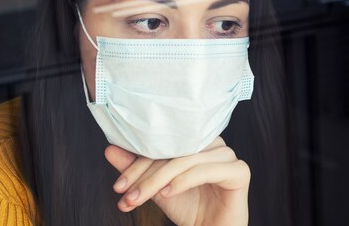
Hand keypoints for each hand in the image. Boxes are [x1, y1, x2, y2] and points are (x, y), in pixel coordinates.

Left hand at [104, 137, 249, 225]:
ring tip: (141, 197)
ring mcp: (228, 155)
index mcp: (195, 140)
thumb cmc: (189, 208)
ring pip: (186, 161)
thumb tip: (109, 150)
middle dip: (144, 175)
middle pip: (172, 152)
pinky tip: (167, 194)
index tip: (118, 185)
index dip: (137, 164)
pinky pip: (206, 170)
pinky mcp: (239, 171)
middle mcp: (213, 142)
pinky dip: (183, 181)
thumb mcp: (156, 188)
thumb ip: (137, 169)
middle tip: (126, 195)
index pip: (161, 145)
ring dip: (158, 181)